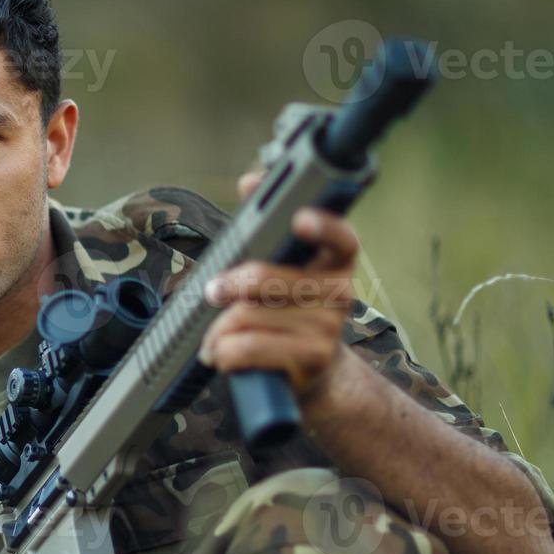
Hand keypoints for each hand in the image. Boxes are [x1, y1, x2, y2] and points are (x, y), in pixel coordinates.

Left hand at [199, 170, 358, 407]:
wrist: (312, 371)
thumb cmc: (286, 310)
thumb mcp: (278, 267)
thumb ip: (264, 226)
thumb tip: (252, 182)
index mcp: (333, 260)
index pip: (340, 237)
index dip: (322, 226)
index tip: (299, 219)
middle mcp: (339, 291)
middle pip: (267, 279)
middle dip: (228, 286)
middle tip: (213, 291)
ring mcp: (328, 326)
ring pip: (248, 316)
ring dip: (218, 329)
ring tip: (215, 334)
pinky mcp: (312, 358)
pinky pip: (247, 347)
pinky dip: (222, 352)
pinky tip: (221, 354)